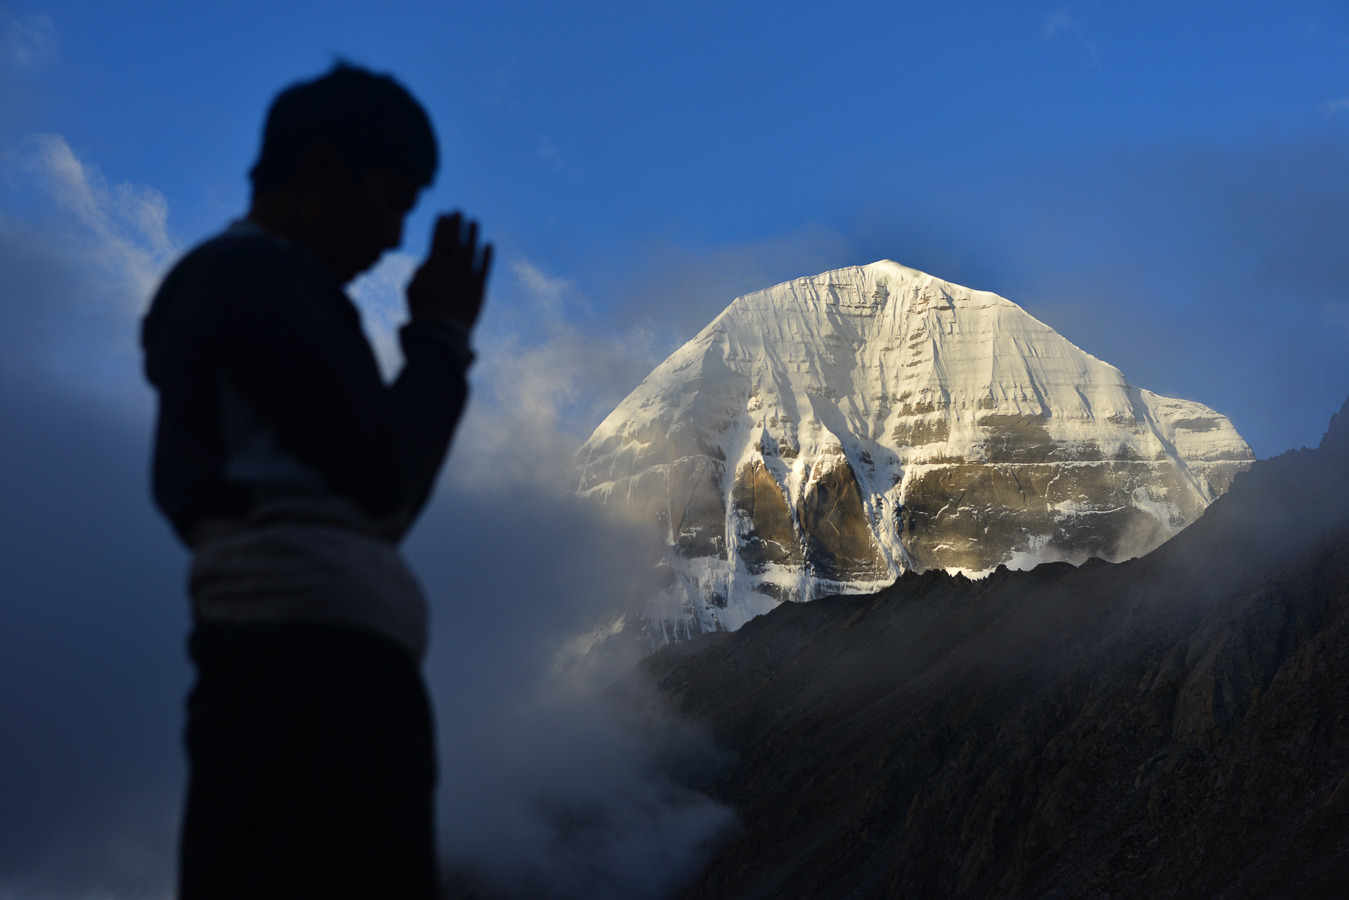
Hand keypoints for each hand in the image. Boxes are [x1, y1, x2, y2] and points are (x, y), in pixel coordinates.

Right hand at [406, 212, 492, 327]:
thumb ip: (419, 272)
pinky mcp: (479, 289)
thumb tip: (427, 261)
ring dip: (473, 235)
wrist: (441, 333)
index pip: (438, 241)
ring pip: (471, 251)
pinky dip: (488, 256)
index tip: (443, 215)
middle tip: (459, 212)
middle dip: (457, 225)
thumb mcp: (412, 290)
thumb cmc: (423, 312)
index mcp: (434, 268)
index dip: (441, 227)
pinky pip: (485, 269)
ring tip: (474, 222)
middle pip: (455, 242)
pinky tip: (489, 244)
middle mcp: (452, 269)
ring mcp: (467, 278)